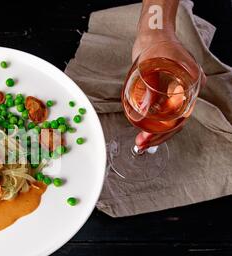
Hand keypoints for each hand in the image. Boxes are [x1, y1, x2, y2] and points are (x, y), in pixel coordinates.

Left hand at [132, 31, 204, 150]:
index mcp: (189, 89)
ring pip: (168, 120)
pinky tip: (143, 129)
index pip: (180, 120)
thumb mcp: (152, 66)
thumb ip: (150, 88)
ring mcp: (175, 94)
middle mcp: (184, 94)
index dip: (164, 133)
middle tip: (141, 144)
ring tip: (141, 142)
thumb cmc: (157, 45)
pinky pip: (162, 112)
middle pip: (174, 124)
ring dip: (155, 132)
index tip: (148, 139)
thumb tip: (145, 111)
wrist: (153, 35)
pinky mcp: (164, 93)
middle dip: (158, 137)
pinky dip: (153, 122)